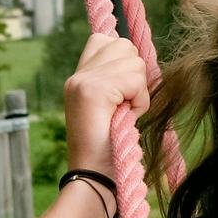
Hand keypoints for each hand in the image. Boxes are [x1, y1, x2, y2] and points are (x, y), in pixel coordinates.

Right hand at [63, 34, 147, 175]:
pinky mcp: (93, 89)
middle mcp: (77, 75)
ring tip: (125, 113)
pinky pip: (136, 80)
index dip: (124, 60)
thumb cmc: (111, 148)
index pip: (106, 40)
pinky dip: (140, 100)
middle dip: (136, 75)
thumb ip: (118, 80)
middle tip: (125, 106)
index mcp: (79, 77)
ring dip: (140, 90)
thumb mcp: (114, 107)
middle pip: (124, 46)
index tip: (124, 92)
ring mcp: (82, 81)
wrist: (94, 177)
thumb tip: (138, 60)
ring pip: (134, 61)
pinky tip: (127, 117)